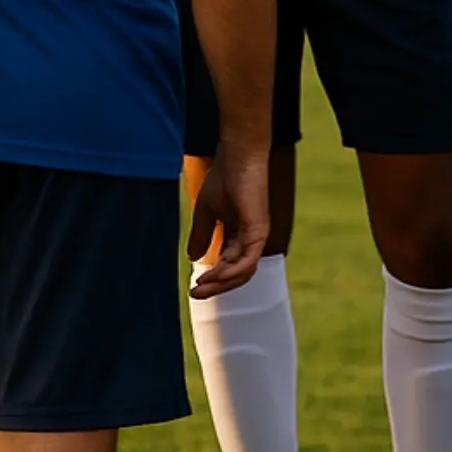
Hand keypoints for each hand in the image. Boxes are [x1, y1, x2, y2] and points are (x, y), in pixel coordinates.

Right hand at [186, 146, 269, 296]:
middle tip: (194, 294)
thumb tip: (193, 258)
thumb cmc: (223, 177)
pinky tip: (214, 276)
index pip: (227, 265)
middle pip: (235, 274)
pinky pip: (247, 261)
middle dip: (215, 286)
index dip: (211, 278)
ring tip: (200, 287)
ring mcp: (256, 237)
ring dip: (221, 283)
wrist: (237, 157)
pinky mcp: (259, 232)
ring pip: (242, 273)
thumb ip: (201, 234)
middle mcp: (249, 239)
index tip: (192, 286)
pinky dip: (230, 272)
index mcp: (237, 235)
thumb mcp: (205, 211)